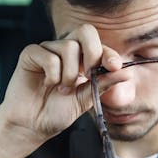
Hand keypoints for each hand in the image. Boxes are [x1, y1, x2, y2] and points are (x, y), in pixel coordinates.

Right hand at [0, 24, 123, 157]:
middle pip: (85, 31)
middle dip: (92, 53)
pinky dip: (53, 74)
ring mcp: (47, 50)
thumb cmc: (55, 113)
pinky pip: (49, 56)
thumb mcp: (84, 100)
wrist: (32, 126)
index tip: (114, 67)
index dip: (108, 54)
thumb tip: (126, 73)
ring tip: (61, 89)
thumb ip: (102, 85)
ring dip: (69, 74)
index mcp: (81, 59)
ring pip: (68, 47)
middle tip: (86, 76)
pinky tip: (47, 84)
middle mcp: (65, 50)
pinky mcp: (30, 54)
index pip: (99, 45)